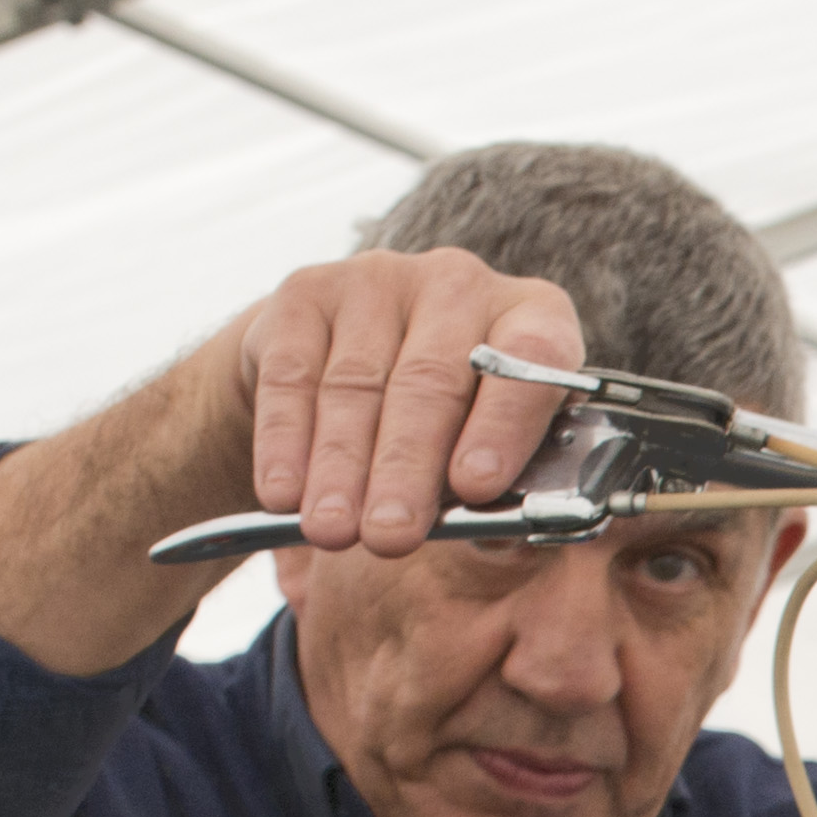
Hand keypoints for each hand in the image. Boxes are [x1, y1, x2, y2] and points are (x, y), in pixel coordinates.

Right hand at [222, 246, 589, 557]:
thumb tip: (498, 535)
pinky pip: (292, 375)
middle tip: (390, 537)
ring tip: (332, 531)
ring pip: (356, 385)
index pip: (534, 357)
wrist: (346, 373)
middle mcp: (459, 284)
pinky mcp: (307, 291)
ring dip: (340, 467)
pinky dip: (284, 441)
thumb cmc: (448, 430)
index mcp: (534, 316)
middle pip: (431, 382)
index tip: (476, 488)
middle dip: (407, 469)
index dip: (504, 424)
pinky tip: (282, 492)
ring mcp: (380, 279)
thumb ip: (505, 492)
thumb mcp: (490, 454)